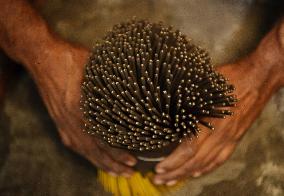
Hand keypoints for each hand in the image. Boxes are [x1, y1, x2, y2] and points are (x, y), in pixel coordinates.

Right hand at [31, 41, 136, 176]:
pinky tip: (96, 160)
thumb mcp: (95, 67)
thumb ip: (111, 82)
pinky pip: (75, 145)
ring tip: (117, 172)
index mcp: (80, 109)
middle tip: (129, 173)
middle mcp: (71, 121)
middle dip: (113, 165)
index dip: (118, 152)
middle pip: (94, 151)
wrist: (42, 57)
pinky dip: (88, 156)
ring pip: (84, 151)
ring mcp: (63, 123)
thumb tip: (134, 90)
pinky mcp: (60, 122)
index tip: (133, 160)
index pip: (103, 139)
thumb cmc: (69, 59)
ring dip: (102, 163)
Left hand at [153, 53, 282, 184]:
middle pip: (195, 162)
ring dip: (187, 175)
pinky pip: (220, 159)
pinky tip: (197, 173)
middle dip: (175, 173)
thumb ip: (188, 103)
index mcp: (211, 122)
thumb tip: (168, 111)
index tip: (159, 168)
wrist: (258, 78)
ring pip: (206, 164)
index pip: (188, 150)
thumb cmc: (230, 78)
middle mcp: (221, 135)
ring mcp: (230, 139)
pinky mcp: (236, 138)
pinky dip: (207, 168)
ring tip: (173, 180)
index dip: (173, 162)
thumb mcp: (203, 86)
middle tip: (160, 179)